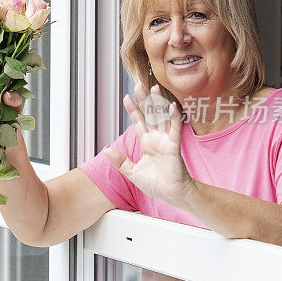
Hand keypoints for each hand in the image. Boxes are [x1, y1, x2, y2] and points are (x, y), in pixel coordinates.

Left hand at [104, 82, 196, 209]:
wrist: (171, 195)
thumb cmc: (156, 184)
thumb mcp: (132, 172)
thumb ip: (120, 161)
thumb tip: (106, 149)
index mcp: (147, 143)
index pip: (139, 122)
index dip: (133, 110)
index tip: (126, 98)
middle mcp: (156, 139)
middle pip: (149, 115)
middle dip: (144, 100)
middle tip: (138, 85)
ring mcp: (165, 141)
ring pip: (162, 118)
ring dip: (158, 104)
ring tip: (154, 89)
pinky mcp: (174, 147)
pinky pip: (174, 130)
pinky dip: (174, 118)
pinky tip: (172, 107)